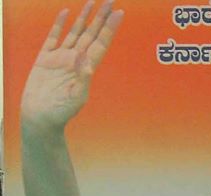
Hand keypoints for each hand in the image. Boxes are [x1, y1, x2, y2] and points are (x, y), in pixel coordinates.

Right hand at [21, 1, 123, 131]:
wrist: (40, 117)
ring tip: (92, 2)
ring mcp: (60, 58)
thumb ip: (82, 78)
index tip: (120, 13)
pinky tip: (66, 13)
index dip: (110, 28)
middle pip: (91, 33)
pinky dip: (60, 25)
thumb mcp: (76, 97)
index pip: (101, 43)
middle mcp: (75, 60)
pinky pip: (54, 37)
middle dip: (101, 17)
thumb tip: (87, 61)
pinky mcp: (45, 59)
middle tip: (111, 0)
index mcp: (86, 68)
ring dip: (84, 17)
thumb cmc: (61, 112)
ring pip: (75, 32)